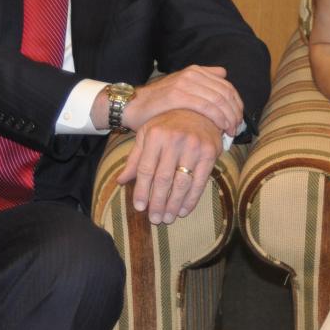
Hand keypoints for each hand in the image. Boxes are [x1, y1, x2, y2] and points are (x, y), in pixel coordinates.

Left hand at [116, 108, 222, 224]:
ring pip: (181, 183)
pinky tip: (184, 210)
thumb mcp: (147, 134)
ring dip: (173, 204)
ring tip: (167, 218)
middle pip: (163, 179)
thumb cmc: (169, 125)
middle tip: (155, 219)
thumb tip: (120, 181)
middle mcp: (174, 140)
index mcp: (155, 135)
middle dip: (157, 202)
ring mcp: (193, 146)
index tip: (139, 207)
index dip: (141, 190)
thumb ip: (135, 158)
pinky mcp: (209, 153)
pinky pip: (199, 182)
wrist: (200, 111)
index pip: (145, 169)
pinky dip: (192, 199)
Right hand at [123, 65, 243, 135]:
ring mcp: (185, 83)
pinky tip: (220, 128)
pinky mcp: (177, 95)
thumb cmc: (159, 102)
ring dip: (228, 117)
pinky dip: (217, 118)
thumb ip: (203, 79)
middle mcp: (192, 74)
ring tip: (230, 131)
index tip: (238, 119)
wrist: (132, 106)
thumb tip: (223, 73)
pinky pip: (206, 106)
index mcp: (196, 71)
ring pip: (218, 100)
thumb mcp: (182, 86)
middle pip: (225, 93)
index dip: (237, 104)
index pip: (227, 86)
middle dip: (235, 112)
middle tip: (236, 128)